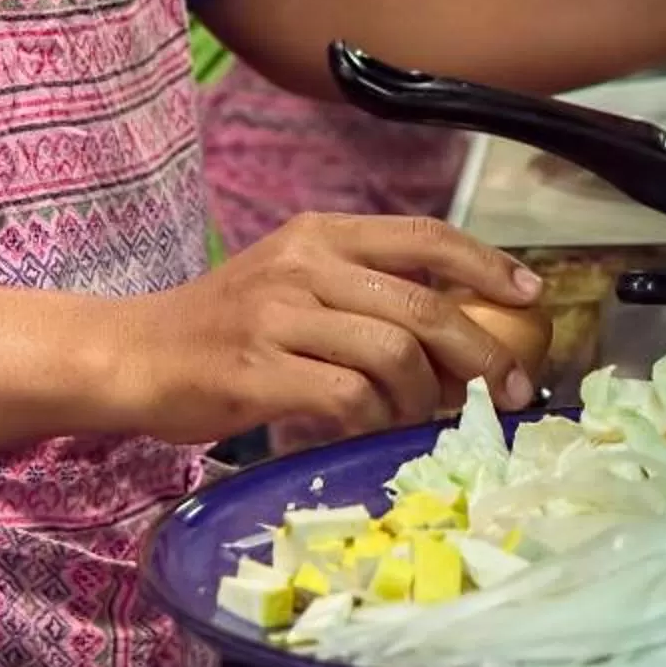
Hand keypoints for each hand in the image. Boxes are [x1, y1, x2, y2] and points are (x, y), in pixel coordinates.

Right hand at [101, 215, 541, 444]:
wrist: (133, 354)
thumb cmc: (223, 326)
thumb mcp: (294, 282)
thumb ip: (363, 291)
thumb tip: (457, 328)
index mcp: (321, 234)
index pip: (424, 236)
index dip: (487, 266)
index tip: (532, 296)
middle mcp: (304, 263)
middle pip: (423, 305)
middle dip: (480, 354)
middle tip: (506, 391)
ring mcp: (279, 316)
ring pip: (394, 354)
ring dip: (424, 399)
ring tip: (422, 420)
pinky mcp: (259, 371)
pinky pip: (349, 397)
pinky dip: (377, 421)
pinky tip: (373, 432)